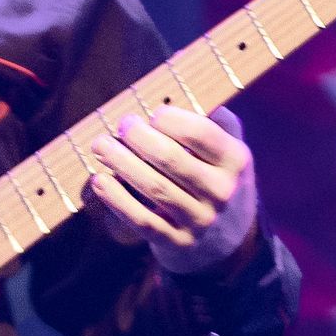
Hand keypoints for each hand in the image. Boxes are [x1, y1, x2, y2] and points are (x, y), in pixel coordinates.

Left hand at [84, 104, 258, 273]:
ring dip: (121, 163)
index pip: (201, 134)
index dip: (172, 120)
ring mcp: (200, 221)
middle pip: (171, 159)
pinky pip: (142, 220)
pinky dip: (117, 200)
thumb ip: (216, 124)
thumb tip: (184, 91)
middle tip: (122, 125)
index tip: (152, 114)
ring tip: (100, 145)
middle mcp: (221, 192)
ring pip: (154, 188)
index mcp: (236, 161)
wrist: (227, 244)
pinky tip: (100, 181)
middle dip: (139, 138)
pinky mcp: (177, 243)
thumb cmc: (217, 182)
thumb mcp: (229, 154)